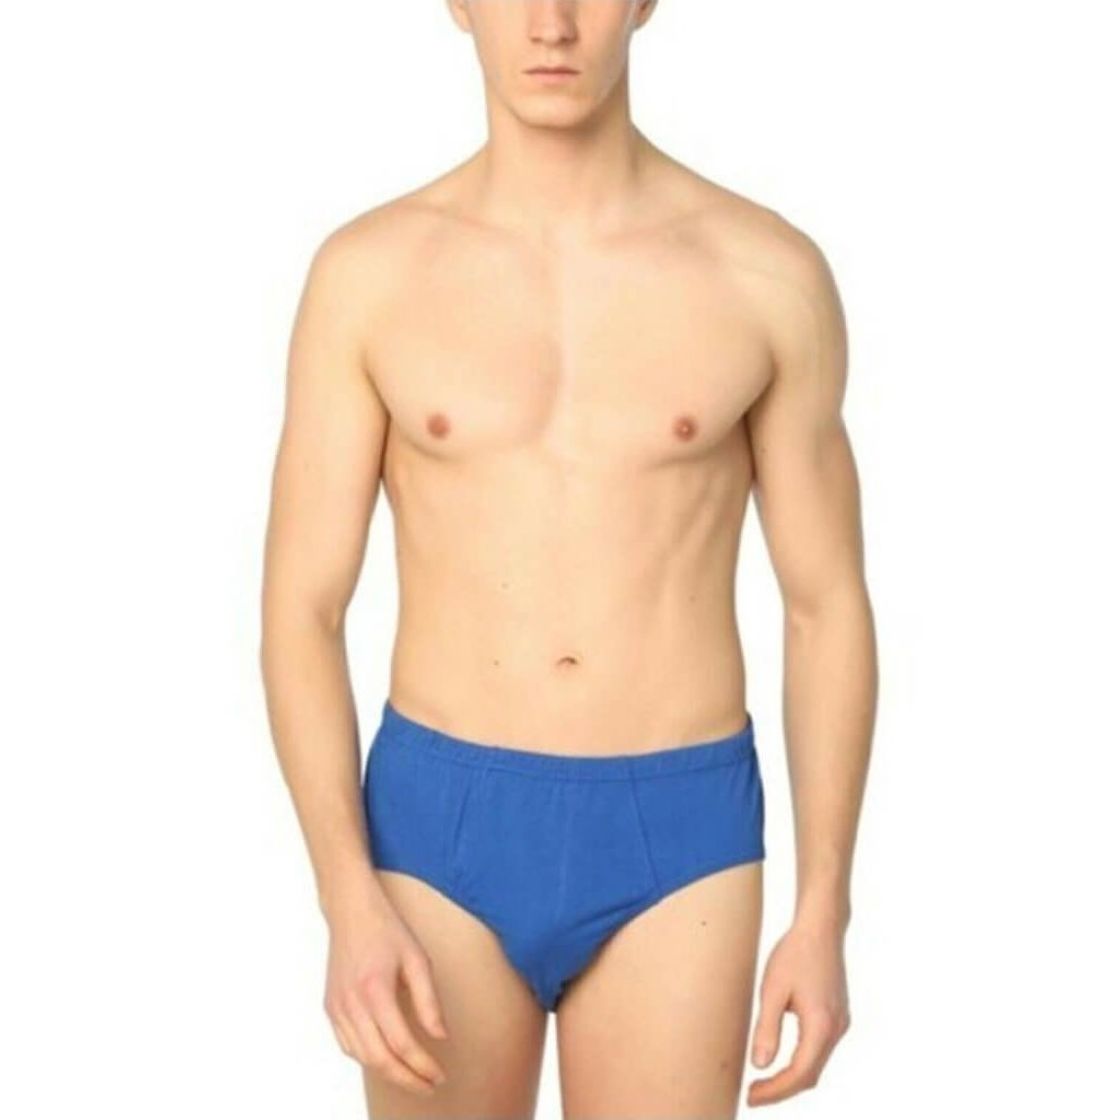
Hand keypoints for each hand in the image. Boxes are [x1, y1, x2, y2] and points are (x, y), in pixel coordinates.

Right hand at [323, 880, 450, 1095]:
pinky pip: (347, 1046)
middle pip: (379, 1059)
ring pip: (362, 1057)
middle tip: (430, 1086)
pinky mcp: (330, 1008)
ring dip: (388, 1073)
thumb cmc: (388, 931)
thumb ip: (429, 1000)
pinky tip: (386, 1059)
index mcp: (375, 989)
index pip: (401, 1043)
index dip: (422, 1066)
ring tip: (413, 1077)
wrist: (351, 912)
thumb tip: (440, 1036)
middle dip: (407, 1079)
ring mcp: (336, 1007)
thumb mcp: (417, 959)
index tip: (439, 1075)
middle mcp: (352, 1003)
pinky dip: (368, 1059)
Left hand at [746, 918, 849, 1106]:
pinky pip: (819, 1050)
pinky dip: (801, 1062)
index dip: (775, 1091)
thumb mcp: (773, 989)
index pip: (799, 1074)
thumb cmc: (794, 953)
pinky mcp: (837, 1016)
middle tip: (752, 1095)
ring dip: (792, 1078)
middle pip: (810, 1075)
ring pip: (816, 1064)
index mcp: (822, 1025)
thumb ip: (767, 1028)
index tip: (750, 1097)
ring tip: (762, 1082)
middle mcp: (836, 1029)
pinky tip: (781, 1058)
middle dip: (782, 1089)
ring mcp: (840, 1023)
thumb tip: (760, 1066)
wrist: (820, 928)